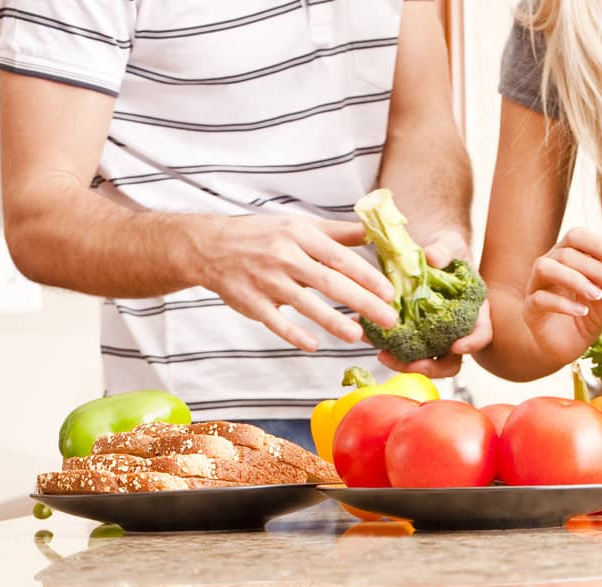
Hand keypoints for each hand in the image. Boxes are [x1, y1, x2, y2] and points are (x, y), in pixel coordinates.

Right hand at [192, 213, 398, 353]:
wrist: (211, 246)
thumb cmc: (262, 236)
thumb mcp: (297, 226)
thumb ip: (335, 233)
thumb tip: (371, 232)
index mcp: (300, 235)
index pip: (340, 258)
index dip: (367, 276)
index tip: (390, 293)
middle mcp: (285, 256)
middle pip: (330, 282)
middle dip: (362, 302)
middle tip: (389, 320)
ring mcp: (267, 280)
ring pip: (305, 304)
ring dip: (333, 321)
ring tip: (357, 336)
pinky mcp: (252, 302)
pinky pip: (276, 321)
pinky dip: (294, 334)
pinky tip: (314, 346)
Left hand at [379, 229, 493, 379]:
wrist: (427, 255)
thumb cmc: (446, 250)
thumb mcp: (449, 243)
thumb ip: (443, 250)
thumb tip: (431, 257)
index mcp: (474, 312)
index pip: (481, 333)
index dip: (472, 343)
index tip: (456, 347)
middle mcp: (456, 332)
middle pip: (451, 362)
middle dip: (432, 367)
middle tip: (412, 364)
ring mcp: (434, 338)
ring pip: (425, 362)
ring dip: (404, 363)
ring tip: (382, 354)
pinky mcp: (413, 336)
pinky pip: (400, 347)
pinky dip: (385, 344)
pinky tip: (367, 335)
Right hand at [521, 228, 601, 371]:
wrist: (571, 346)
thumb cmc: (590, 315)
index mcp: (566, 255)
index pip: (577, 237)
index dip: (600, 246)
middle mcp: (548, 265)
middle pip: (566, 252)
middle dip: (595, 268)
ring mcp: (535, 286)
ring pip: (545, 268)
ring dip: (574, 279)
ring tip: (596, 295)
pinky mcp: (529, 310)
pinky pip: (540, 299)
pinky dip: (563, 304)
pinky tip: (582, 312)